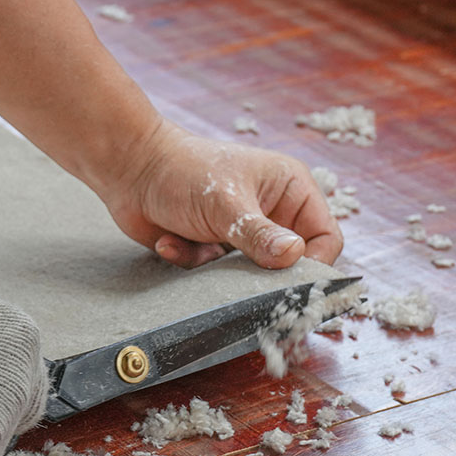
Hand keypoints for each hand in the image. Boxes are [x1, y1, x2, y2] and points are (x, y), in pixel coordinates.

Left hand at [104, 120, 342, 268]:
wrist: (129, 170)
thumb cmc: (182, 172)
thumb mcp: (225, 205)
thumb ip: (260, 235)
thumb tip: (294, 257)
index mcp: (290, 190)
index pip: (325, 237)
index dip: (315, 263)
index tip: (293, 285)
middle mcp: (272, 212)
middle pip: (289, 261)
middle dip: (260, 274)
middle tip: (238, 280)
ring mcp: (242, 231)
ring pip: (249, 274)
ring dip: (218, 268)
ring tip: (195, 245)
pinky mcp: (214, 248)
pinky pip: (215, 274)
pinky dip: (191, 261)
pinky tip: (170, 241)